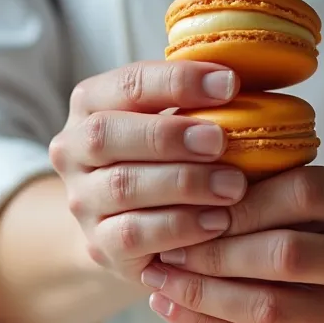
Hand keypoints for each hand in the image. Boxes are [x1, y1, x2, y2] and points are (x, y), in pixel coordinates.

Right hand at [47, 60, 248, 282]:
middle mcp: (73, 151)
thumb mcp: (174, 121)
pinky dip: (179, 227)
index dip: (176, 81)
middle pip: (107, 135)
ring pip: (121, 186)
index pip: (126, 83)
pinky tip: (217, 222)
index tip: (229, 84)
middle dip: (168, 135)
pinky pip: (133, 235)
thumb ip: (199, 99)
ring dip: (183, 183)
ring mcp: (82, 201)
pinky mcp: (100, 245)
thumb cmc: (168, 159)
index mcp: (90, 105)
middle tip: (220, 141)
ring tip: (233, 186)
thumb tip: (250, 76)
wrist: (133, 226)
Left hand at [139, 166, 323, 322]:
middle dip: (214, 252)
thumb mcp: (322, 189)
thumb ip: (274, 180)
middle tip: (167, 247)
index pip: (303, 193)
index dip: (240, 201)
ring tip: (160, 278)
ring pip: (266, 307)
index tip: (193, 204)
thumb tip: (189, 181)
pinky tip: (171, 307)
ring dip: (201, 293)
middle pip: (285, 255)